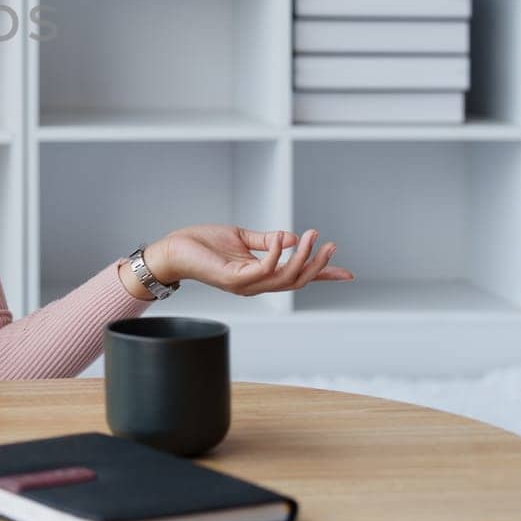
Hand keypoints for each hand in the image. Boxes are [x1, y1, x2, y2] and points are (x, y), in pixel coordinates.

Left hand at [143, 225, 353, 297]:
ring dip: (302, 257)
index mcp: (259, 275)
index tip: (348, 273)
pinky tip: (284, 237)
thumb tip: (292, 237)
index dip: (322, 275)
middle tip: (329, 243)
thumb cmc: (202, 244)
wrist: (172, 250)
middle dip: (317, 264)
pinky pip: (264, 268)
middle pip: (297, 281)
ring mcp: (246, 284)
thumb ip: (266, 240)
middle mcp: (256, 284)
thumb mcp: (240, 238)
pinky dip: (278, 253)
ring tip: (312, 235)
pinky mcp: (234, 279)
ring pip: (285, 277)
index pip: (297, 278)